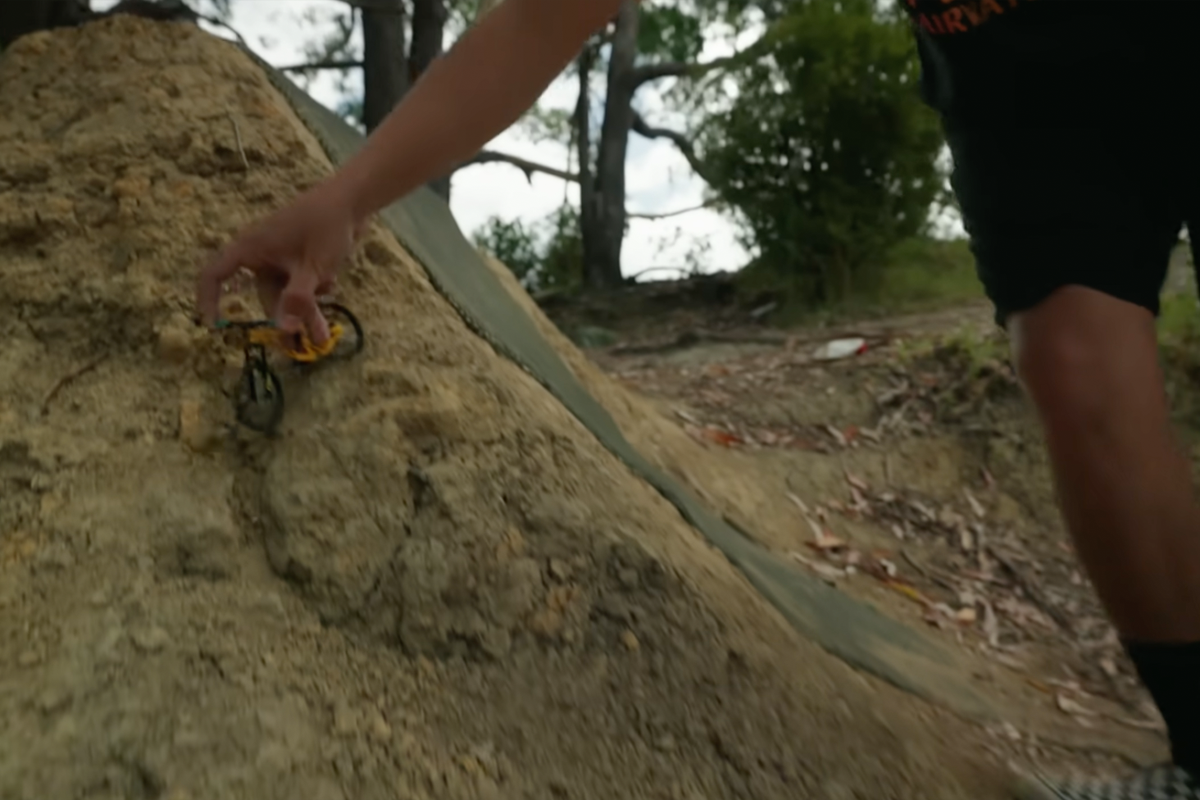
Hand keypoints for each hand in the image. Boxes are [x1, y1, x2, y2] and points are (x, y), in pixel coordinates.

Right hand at [196, 179, 364, 344]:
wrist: (353, 200)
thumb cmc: (326, 227)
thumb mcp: (312, 268)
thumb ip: (297, 300)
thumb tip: (283, 329)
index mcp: (250, 249)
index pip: (215, 275)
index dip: (208, 300)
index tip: (212, 326)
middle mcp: (261, 253)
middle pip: (265, 296)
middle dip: (286, 320)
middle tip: (305, 345)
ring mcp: (282, 255)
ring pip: (288, 293)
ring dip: (305, 312)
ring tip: (324, 337)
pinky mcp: (300, 256)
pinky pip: (300, 283)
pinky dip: (313, 290)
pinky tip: (333, 283)